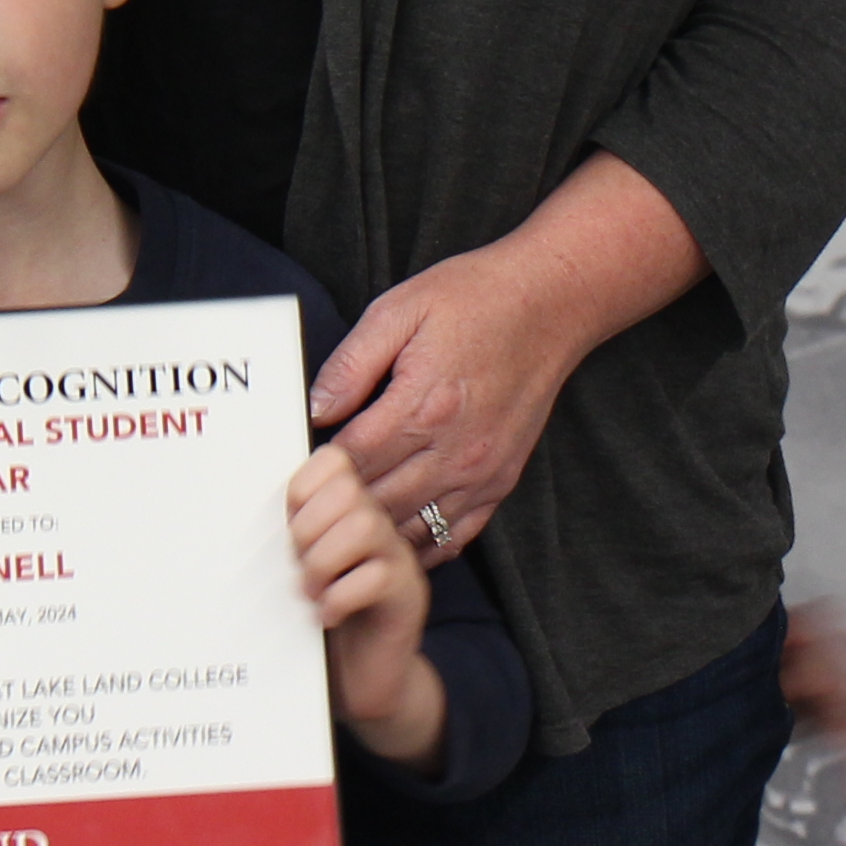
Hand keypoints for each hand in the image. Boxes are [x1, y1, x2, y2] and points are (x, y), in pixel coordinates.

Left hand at [288, 446, 445, 774]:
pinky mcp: (407, 596)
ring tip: (310, 592)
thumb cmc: (320, 620)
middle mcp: (378, 525)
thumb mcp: (297, 570)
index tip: (287, 527)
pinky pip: (377, 577)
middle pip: (348, 488)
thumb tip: (232, 511)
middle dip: (309, 526)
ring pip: (364, 526)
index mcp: (349, 510)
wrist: (363, 680)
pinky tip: (328, 616)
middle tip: (298, 565)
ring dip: (323, 562)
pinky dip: (341, 598)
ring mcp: (398, 559)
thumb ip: (284, 537)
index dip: (301, 488)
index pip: (332, 460)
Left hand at [308, 250, 573, 561]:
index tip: (294, 474)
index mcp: (421, 406)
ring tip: (343, 526)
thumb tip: (315, 410)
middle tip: (307, 511)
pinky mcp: (501, 482)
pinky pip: (453, 536)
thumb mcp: (399, 309)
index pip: (349, 462)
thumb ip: (352, 364)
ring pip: (411, 529)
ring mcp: (481, 472)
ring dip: (374, 534)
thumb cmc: (473, 299)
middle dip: (337, 510)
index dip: (315, 474)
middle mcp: (453, 450)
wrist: (550, 303)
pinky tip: (394, 538)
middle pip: (375, 504)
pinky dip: (420, 545)